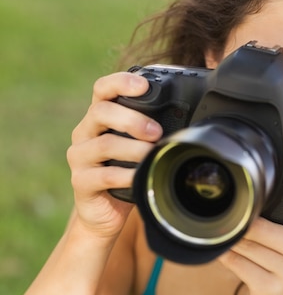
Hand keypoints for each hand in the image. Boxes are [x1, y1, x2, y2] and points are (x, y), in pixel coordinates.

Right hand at [66, 71, 162, 238]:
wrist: (104, 212)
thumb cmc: (125, 174)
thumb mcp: (138, 148)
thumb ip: (151, 133)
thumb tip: (190, 123)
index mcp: (99, 119)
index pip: (102, 89)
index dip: (120, 82)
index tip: (143, 85)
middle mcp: (85, 133)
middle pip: (101, 112)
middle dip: (132, 119)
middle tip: (156, 131)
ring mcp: (80, 157)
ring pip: (104, 144)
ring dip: (133, 148)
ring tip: (152, 154)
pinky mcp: (81, 181)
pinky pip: (104, 175)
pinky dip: (125, 175)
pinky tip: (139, 176)